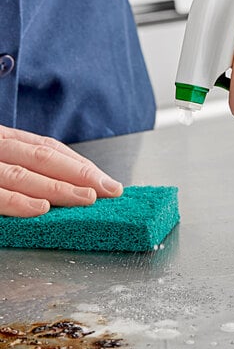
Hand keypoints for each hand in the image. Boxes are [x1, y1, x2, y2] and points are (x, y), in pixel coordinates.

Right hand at [0, 125, 122, 217]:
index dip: (81, 165)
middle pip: (44, 159)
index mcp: (7, 140)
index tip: (108, 181)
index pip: (50, 149)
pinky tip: (42, 208)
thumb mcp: (4, 155)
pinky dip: (19, 202)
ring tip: (87, 198)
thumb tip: (75, 182)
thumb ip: (29, 164)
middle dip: (80, 175)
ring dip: (59, 188)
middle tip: (108, 190)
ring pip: (23, 175)